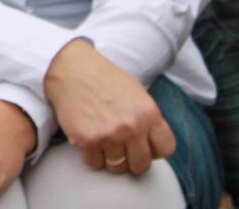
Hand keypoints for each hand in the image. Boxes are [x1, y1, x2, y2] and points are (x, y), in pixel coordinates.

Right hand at [43, 40, 174, 175]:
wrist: (73, 69)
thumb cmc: (105, 79)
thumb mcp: (137, 93)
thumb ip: (149, 119)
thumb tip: (154, 145)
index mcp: (149, 113)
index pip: (166, 148)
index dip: (154, 150)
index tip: (144, 145)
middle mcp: (133, 127)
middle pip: (141, 165)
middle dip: (132, 160)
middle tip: (121, 148)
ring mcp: (110, 135)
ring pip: (117, 168)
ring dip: (110, 158)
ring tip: (103, 140)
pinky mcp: (88, 141)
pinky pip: (95, 164)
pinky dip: (91, 155)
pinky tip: (89, 138)